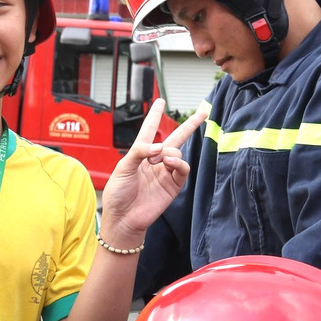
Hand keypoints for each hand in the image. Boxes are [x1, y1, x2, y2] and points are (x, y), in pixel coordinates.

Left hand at [98, 100, 205, 247]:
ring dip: (171, 152)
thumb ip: (139, 151)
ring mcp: (165, 172)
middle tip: (203, 112)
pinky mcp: (173, 185)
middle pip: (174, 138)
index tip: (161, 101)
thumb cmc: (118, 194)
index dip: (155, 115)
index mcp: (139, 153)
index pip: (149, 129)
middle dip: (189, 125)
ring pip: (178, 153)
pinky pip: (183, 169)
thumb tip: (160, 146)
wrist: (124, 218)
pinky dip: (179, 163)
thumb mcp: (122, 168)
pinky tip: (169, 163)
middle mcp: (154, 161)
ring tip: (159, 160)